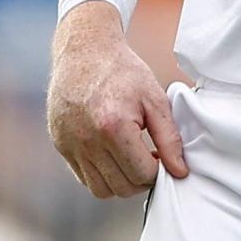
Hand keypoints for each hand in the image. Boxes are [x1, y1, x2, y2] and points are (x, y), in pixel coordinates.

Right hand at [47, 0, 188, 199]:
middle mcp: (88, 141)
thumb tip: (180, 171)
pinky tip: (111, 153)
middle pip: (122, 187)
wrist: (85, 50)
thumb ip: (170, 137)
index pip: (142, 174)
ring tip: (130, 158)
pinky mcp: (60, 146)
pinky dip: (100, 174)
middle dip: (140, 179)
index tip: (160, 157)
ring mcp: (71, 146)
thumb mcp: (154, 97)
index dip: (158, 170)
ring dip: (120, 181)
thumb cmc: (121, 70)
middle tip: (148, 159)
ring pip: (101, 190)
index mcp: (114, 127)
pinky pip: (83, 177)